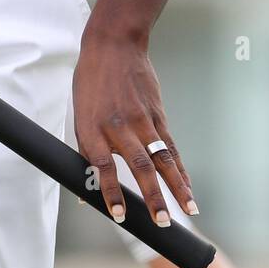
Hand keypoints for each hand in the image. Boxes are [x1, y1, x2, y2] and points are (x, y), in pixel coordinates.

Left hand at [72, 31, 197, 227]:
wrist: (113, 45)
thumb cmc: (90, 82)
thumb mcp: (79, 113)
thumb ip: (87, 150)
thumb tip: (86, 190)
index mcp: (92, 126)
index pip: (102, 165)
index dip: (110, 190)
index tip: (120, 215)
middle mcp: (118, 125)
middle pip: (138, 165)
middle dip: (151, 196)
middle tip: (161, 222)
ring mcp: (141, 119)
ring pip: (162, 158)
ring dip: (176, 187)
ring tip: (188, 210)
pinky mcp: (157, 114)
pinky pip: (170, 146)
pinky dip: (180, 168)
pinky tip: (187, 187)